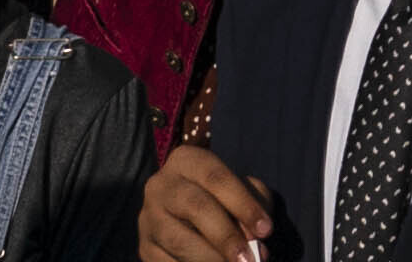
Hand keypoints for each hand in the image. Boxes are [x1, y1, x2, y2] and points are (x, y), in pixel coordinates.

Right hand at [135, 150, 280, 261]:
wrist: (188, 215)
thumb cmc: (223, 197)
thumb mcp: (240, 190)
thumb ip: (252, 204)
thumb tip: (254, 240)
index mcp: (185, 160)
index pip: (216, 178)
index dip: (243, 204)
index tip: (266, 230)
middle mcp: (160, 185)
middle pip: (196, 207)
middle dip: (227, 236)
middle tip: (250, 259)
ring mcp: (148, 218)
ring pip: (179, 240)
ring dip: (211, 259)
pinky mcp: (144, 247)